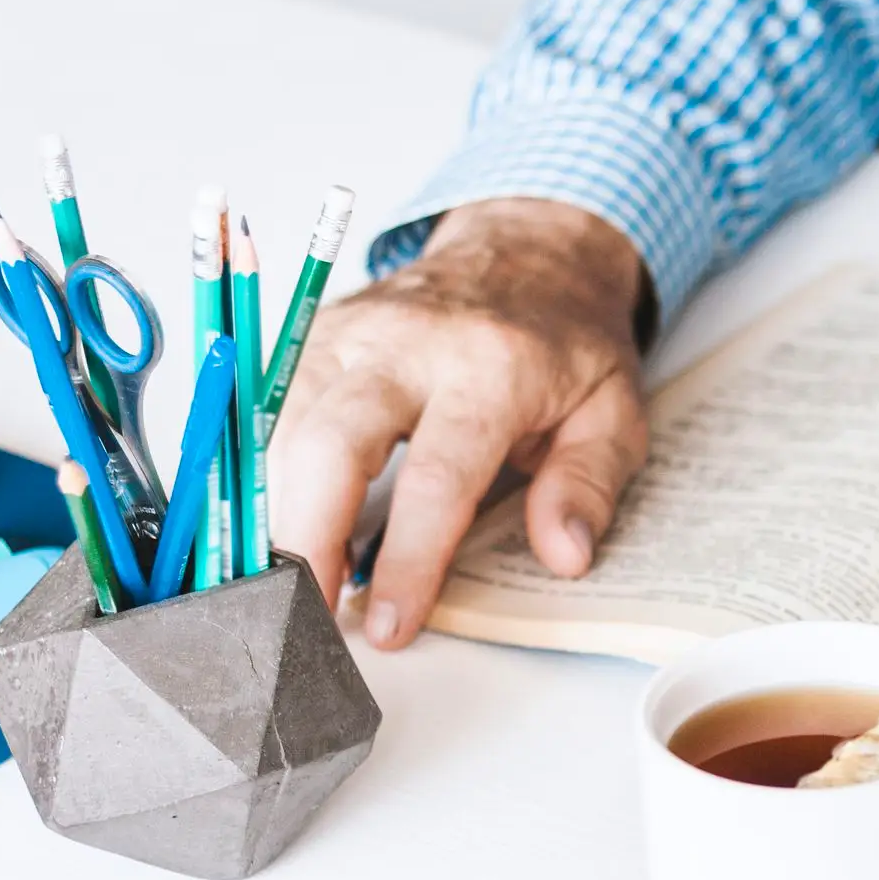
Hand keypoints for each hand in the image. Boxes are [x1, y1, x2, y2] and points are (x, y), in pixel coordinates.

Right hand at [268, 198, 650, 648]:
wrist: (529, 252)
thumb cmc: (567, 343)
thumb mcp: (613, 412)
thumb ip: (589, 486)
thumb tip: (563, 555)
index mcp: (491, 367)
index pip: (436, 474)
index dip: (408, 559)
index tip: (390, 626)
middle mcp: (408, 344)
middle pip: (329, 443)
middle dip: (308, 538)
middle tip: (304, 615)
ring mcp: (351, 334)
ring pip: (283, 428)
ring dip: (276, 514)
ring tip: (289, 588)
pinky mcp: (316, 336)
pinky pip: (270, 411)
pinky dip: (265, 475)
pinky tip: (280, 528)